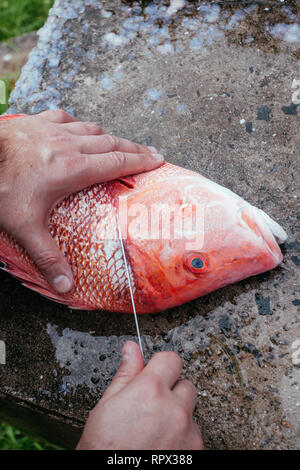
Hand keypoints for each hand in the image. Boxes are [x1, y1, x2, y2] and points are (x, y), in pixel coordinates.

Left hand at [0, 109, 162, 292]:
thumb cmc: (0, 186)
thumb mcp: (25, 226)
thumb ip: (47, 255)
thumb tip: (65, 284)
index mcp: (74, 169)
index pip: (118, 162)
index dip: (142, 160)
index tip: (158, 159)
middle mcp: (70, 145)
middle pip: (112, 143)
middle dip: (134, 148)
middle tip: (150, 151)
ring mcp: (53, 129)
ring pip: (92, 129)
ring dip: (110, 137)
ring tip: (120, 143)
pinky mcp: (36, 121)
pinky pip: (65, 117)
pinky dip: (78, 123)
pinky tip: (78, 126)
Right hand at [76, 341, 203, 449]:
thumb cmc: (104, 448)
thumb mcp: (108, 405)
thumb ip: (126, 373)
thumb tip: (131, 349)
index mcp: (150, 389)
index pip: (171, 359)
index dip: (160, 366)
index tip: (154, 374)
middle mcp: (174, 408)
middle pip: (185, 384)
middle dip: (171, 391)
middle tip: (152, 407)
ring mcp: (187, 431)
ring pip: (190, 411)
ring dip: (177, 415)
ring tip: (154, 430)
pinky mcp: (194, 450)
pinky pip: (194, 434)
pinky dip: (183, 437)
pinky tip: (162, 444)